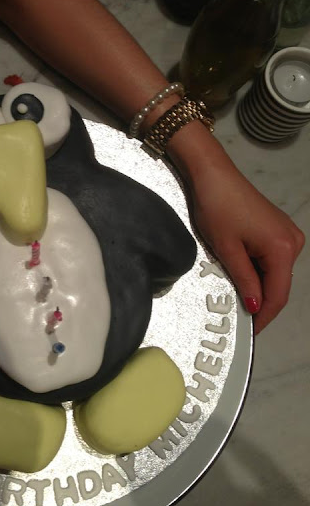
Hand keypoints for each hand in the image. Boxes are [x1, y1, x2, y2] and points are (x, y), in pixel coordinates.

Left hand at [188, 162, 304, 333]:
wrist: (212, 173)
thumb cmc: (217, 207)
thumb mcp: (227, 250)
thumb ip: (244, 281)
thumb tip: (256, 307)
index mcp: (283, 249)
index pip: (278, 295)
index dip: (265, 317)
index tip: (250, 332)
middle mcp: (292, 241)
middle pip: (279, 284)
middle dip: (261, 302)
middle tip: (239, 318)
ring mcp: (287, 234)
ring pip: (275, 272)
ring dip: (258, 286)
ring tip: (237, 297)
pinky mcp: (277, 228)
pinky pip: (271, 258)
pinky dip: (258, 271)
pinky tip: (241, 275)